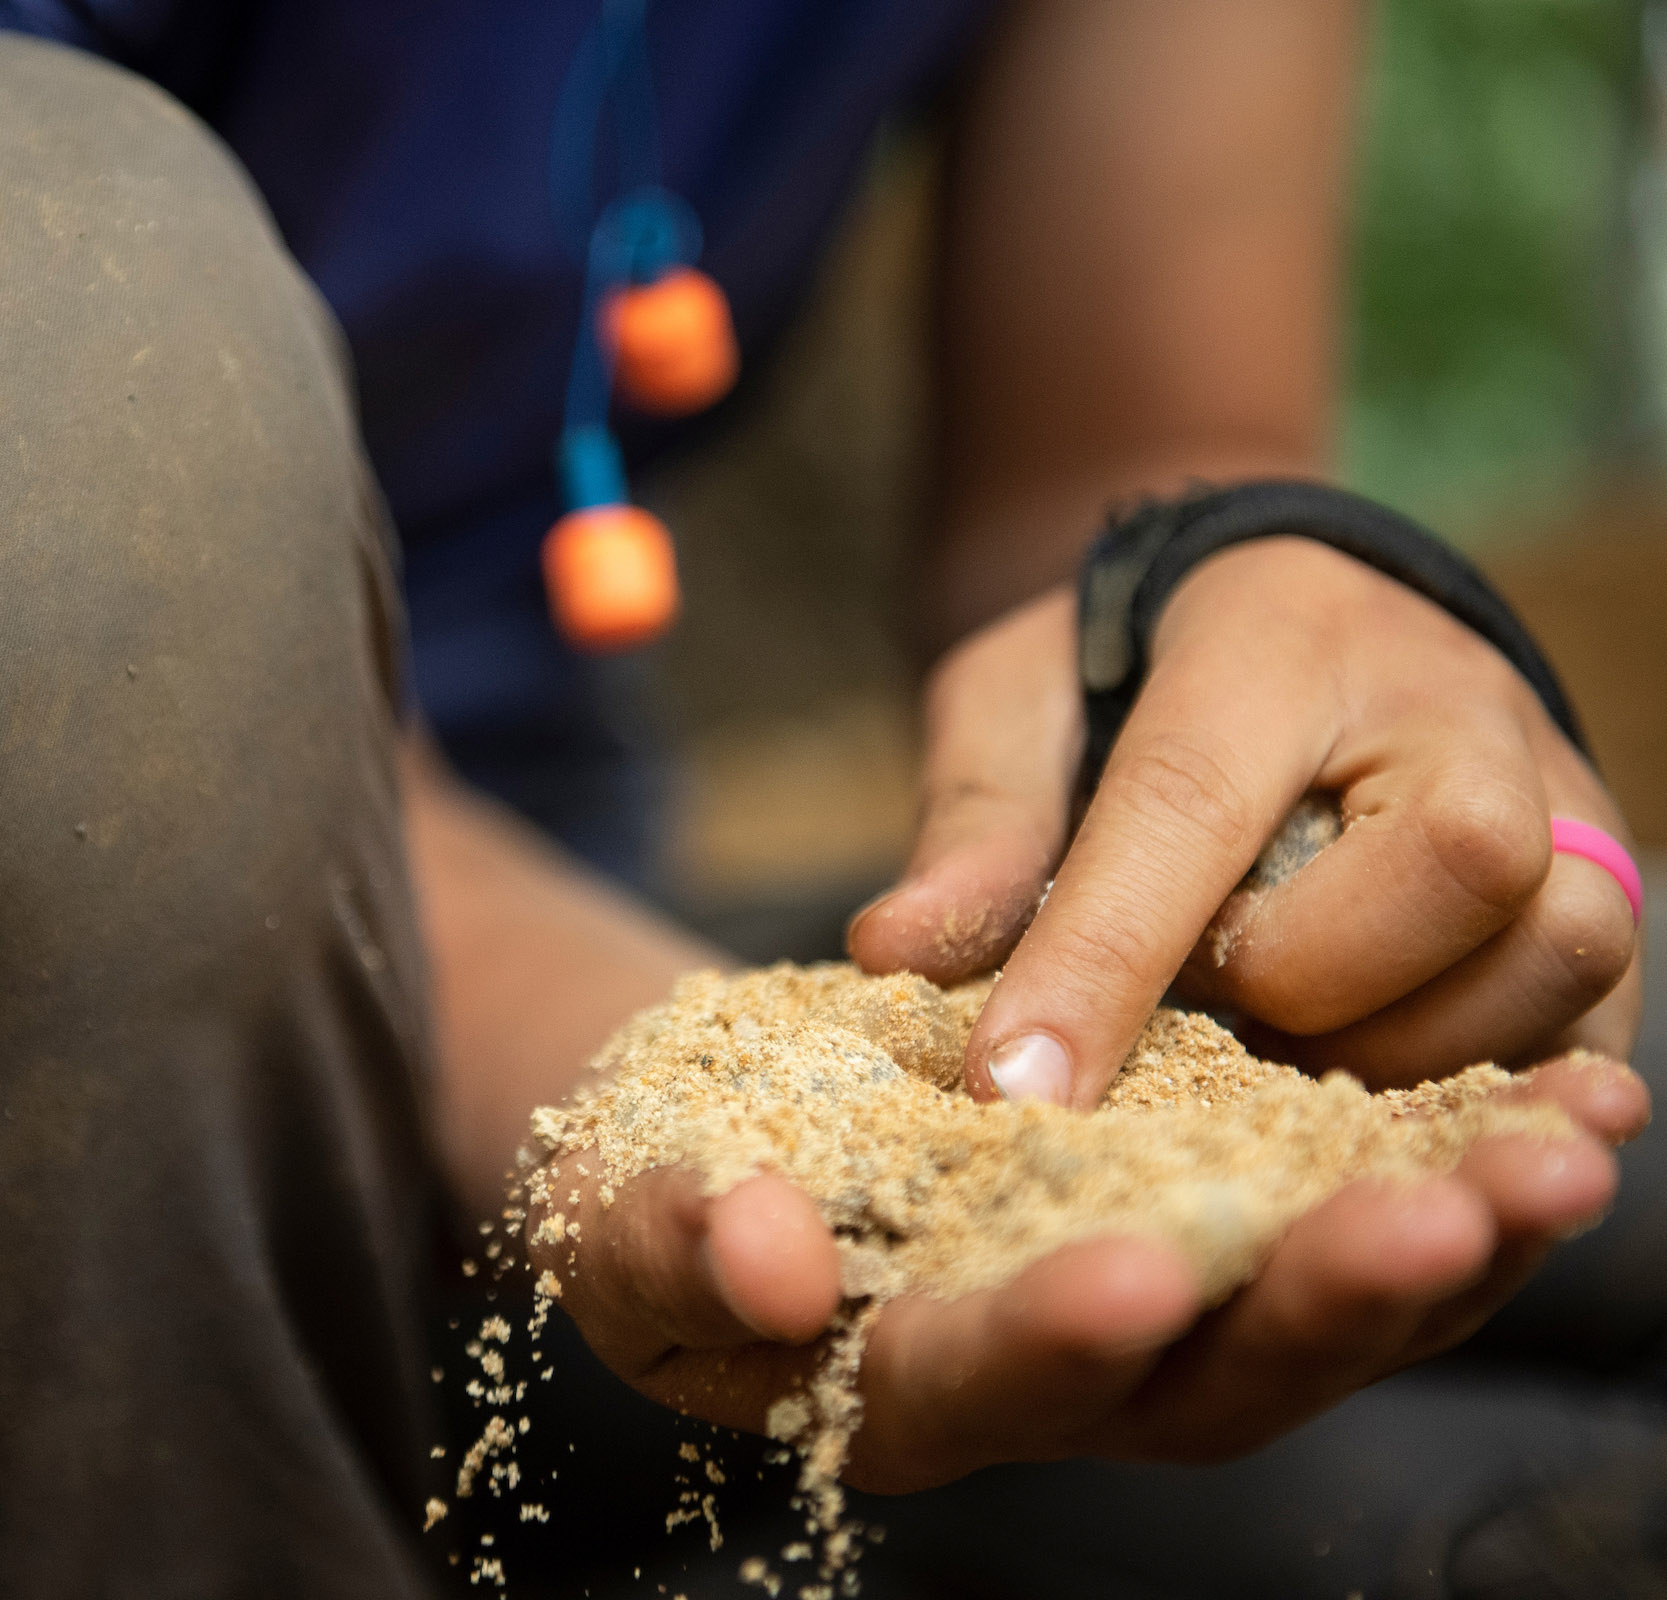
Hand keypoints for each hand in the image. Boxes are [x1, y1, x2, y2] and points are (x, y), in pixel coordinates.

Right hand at [535, 1055, 1644, 1486]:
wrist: (747, 1123)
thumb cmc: (667, 1175)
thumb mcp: (631, 1205)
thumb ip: (679, 1237)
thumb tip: (765, 1254)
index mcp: (908, 1384)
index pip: (988, 1385)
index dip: (1053, 1339)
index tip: (1133, 1266)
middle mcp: (1062, 1374)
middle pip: (1211, 1378)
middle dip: (1325, 1302)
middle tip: (1440, 1215)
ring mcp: (1161, 1303)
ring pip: (1325, 1304)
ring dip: (1452, 1234)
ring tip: (1571, 1147)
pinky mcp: (1222, 1218)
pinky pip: (1360, 1208)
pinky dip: (1461, 1159)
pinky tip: (1568, 1098)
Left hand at [849, 537, 1642, 1102]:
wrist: (1293, 610)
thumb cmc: (1132, 669)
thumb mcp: (1019, 705)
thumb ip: (977, 825)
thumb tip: (889, 954)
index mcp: (1275, 639)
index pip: (1193, 804)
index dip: (1101, 962)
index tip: (1009, 1094)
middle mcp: (1452, 704)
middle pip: (1453, 868)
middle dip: (1307, 981)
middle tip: (1220, 988)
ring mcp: (1561, 790)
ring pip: (1557, 953)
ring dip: (1401, 1045)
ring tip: (1293, 1027)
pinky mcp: (1610, 886)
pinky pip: (1593, 1022)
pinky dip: (1478, 1084)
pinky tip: (1372, 1075)